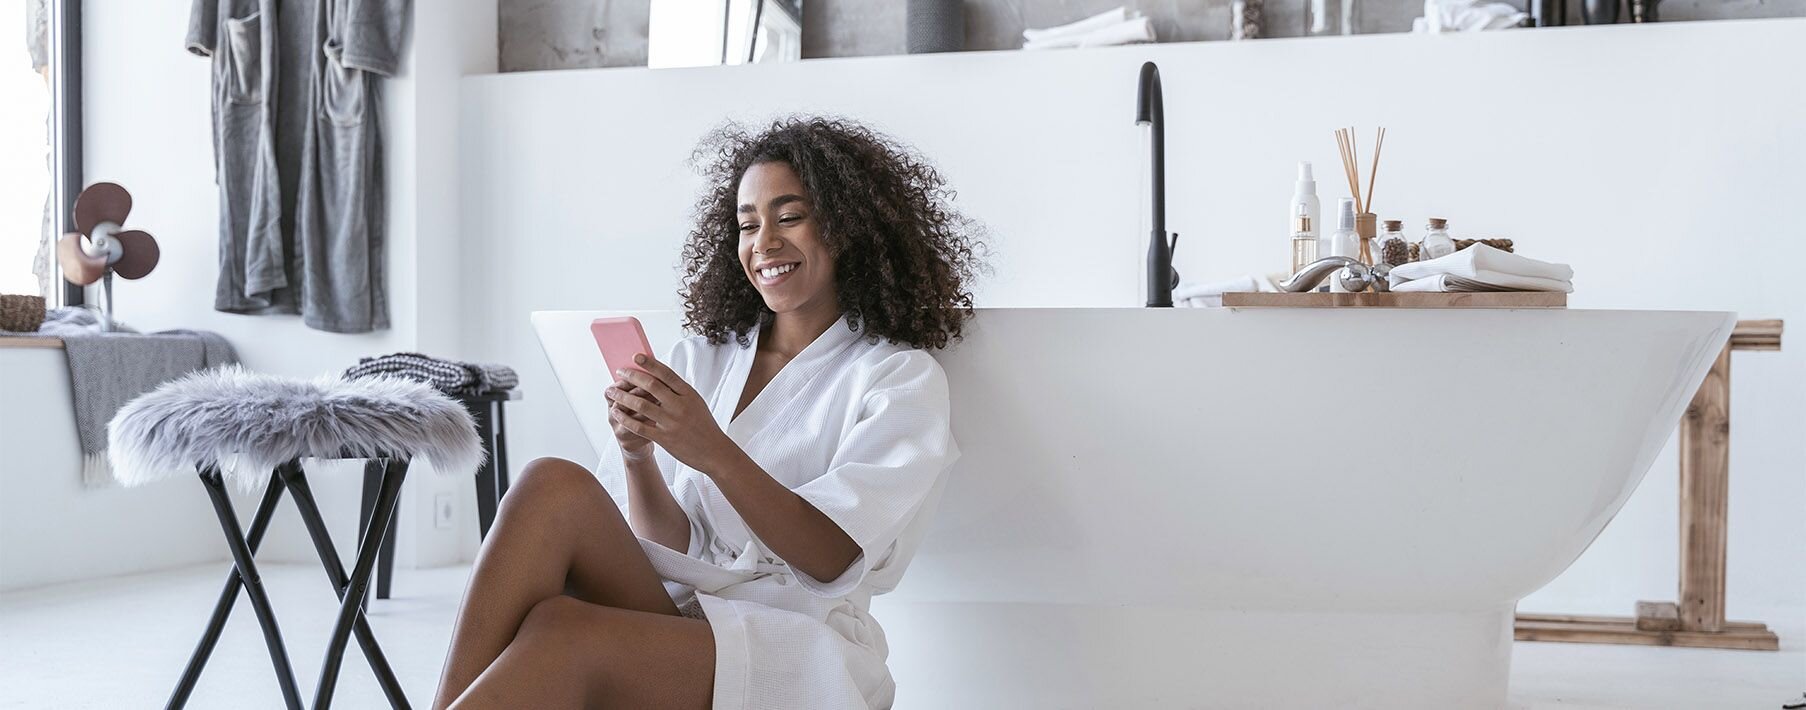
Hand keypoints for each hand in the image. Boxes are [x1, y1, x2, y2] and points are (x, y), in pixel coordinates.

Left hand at [605, 353, 741, 474]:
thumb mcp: (696, 403)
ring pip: (641, 405)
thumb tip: (657, 377)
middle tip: (619, 372)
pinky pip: (639, 427)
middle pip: (650, 385)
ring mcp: (671, 422)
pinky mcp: (664, 438)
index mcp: (689, 394)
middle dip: (631, 376)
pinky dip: (625, 418)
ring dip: (622, 397)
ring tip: (611, 392)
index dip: (649, 363)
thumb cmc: (704, 425)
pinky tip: (616, 413)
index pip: (666, 374)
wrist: (714, 451)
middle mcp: (679, 406)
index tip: (635, 356)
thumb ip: (678, 391)